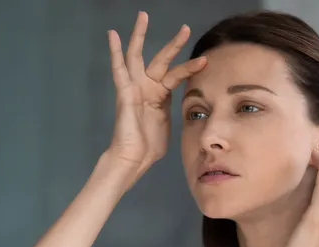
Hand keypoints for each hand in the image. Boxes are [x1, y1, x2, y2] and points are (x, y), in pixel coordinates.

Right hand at [106, 11, 206, 183]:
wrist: (133, 158)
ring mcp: (134, 88)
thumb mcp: (170, 123)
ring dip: (139, 36)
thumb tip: (192, 110)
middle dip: (172, 43)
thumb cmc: (149, 147)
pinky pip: (119, 68)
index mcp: (158, 95)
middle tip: (185, 27)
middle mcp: (145, 88)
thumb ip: (177, 111)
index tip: (206, 60)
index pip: (175, 74)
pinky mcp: (124, 91)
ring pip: (136, 56)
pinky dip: (115, 51)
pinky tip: (112, 36)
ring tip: (143, 16)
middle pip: (158, 59)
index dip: (190, 67)